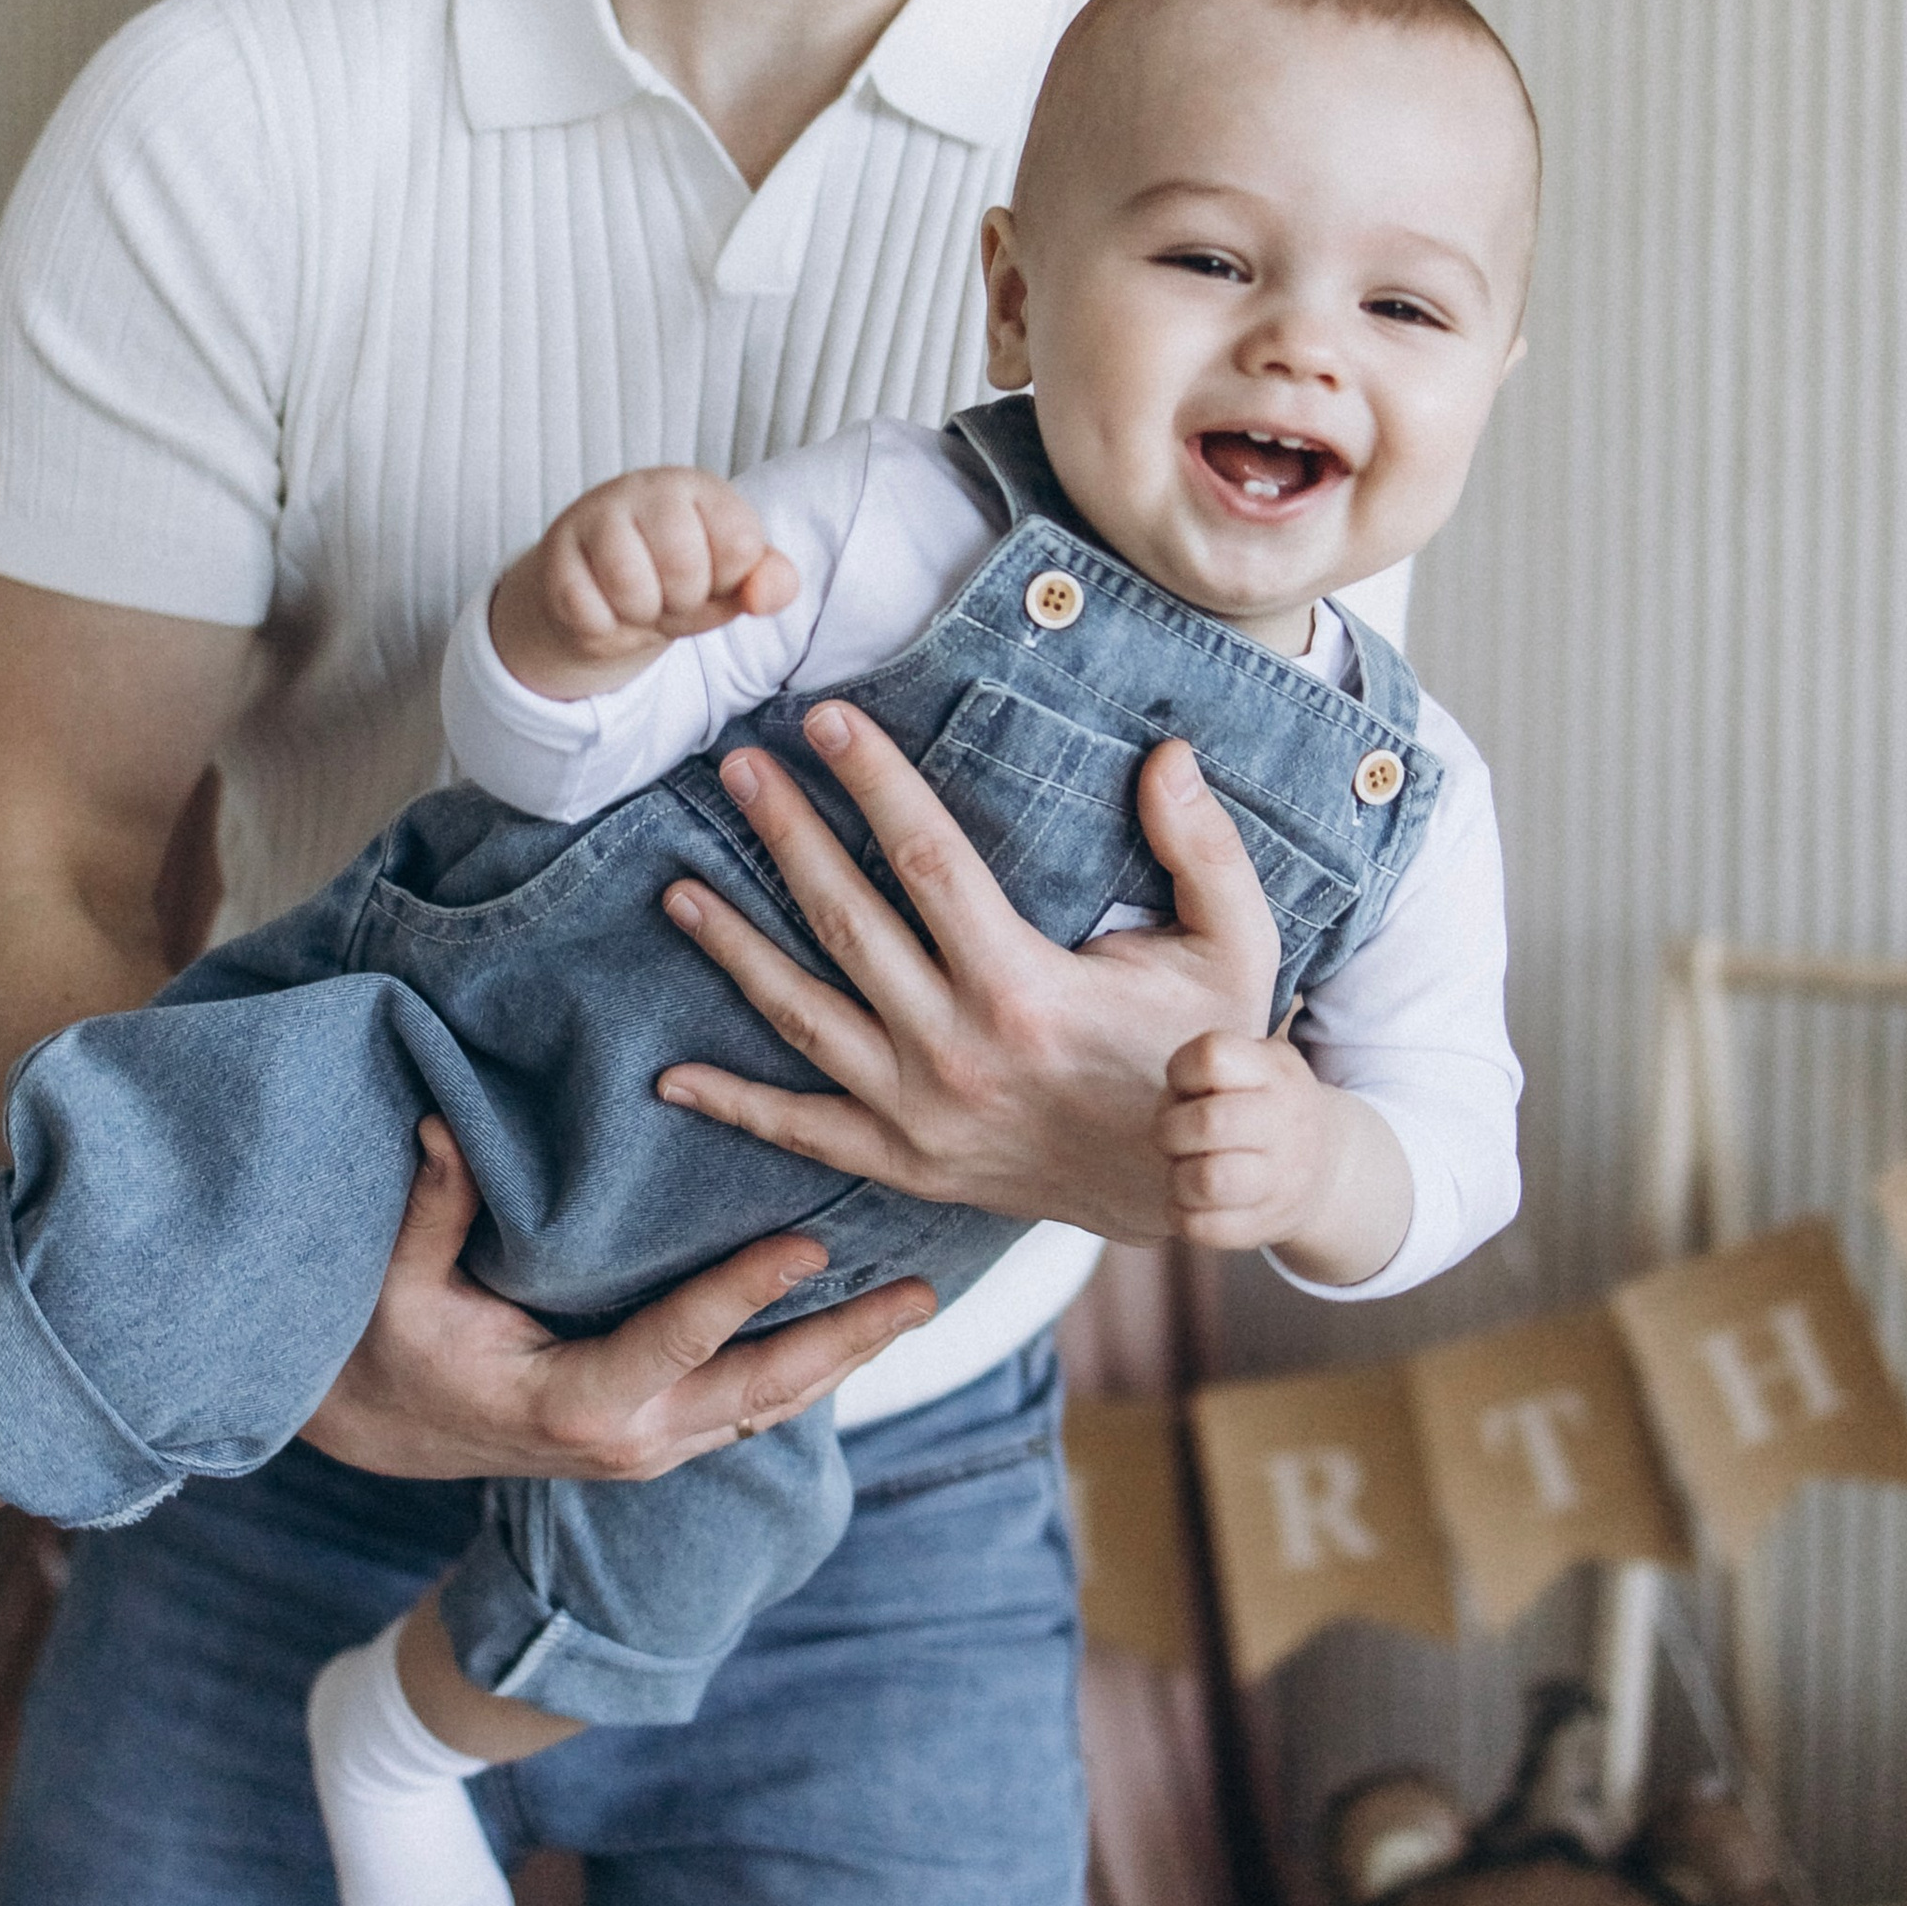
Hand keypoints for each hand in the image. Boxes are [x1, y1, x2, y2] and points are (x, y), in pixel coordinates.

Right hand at [301, 1121, 935, 1480]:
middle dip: (846, 1340)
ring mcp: (651, 1446)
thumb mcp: (398, 1283)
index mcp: (574, 1401)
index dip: (745, 1293)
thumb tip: (445, 1124)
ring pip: (770, 1404)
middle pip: (761, 1389)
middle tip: (920, 1291)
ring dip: (844, 1357)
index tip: (812, 1241)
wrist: (381, 1428)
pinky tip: (856, 1326)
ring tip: (915, 1303)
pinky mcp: (660, 1436)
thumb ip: (434, 1210)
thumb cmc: (387, 1346)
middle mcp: (630, 1437)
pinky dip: (809, 1368)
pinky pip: (751, 1404)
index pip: (679, 1342)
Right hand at [489, 468, 798, 698]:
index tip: (713, 578)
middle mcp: (646, 488)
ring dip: (641, 617)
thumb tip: (765, 596)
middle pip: (683, 566)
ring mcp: (594, 516)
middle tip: (670, 597)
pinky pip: (587, 612)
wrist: (603, 593)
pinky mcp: (555, 554)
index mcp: (700, 488)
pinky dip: (604, 630)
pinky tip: (604, 609)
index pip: (740, 545)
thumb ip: (768, 582)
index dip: (730, 582)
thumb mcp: (732, 581)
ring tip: (639, 603)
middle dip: (684, 603)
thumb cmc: (679, 579)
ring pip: (629, 587)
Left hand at [653, 707, 1283, 1244]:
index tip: (825, 720)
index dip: (873, 783)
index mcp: (1027, 988)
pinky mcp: (908, 1164)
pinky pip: (804, 1132)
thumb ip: (1203, 848)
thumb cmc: (1211, 1052)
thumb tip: (1170, 754)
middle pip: (847, 923)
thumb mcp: (1234, 947)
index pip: (929, 860)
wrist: (1197, 1184)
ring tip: (678, 889)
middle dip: (786, 836)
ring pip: (803, 1019)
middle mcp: (958, 1050)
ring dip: (736, 950)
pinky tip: (672, 1074)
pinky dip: (735, 1105)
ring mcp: (922, 1115)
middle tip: (736, 767)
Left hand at [1156, 1031, 1410, 1282]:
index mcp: (1276, 1071)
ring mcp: (1281, 1180)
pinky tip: (1187, 1201)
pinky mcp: (1266, 1225)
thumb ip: (1207, 1067)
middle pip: (1208, 1122)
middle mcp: (1286, 1123)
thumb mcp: (1256, 1065)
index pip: (1212, 1056)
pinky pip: (1204, 1228)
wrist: (1329, 1167)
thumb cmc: (1265, 1106)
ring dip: (1175, 1176)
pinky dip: (1180, 1215)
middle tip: (1172, 1135)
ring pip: (1207, 1181)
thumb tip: (1172, 1102)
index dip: (1180, 1070)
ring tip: (1181, 1170)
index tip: (1184, 1087)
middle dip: (1169, 1129)